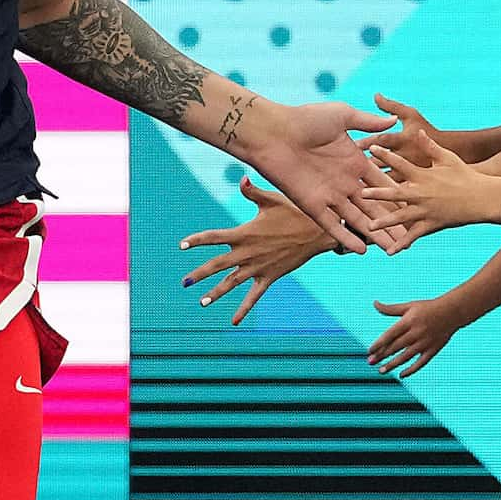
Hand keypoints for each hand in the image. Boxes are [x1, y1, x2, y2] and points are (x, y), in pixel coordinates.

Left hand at [176, 175, 334, 323]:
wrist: (318, 233)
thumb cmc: (295, 212)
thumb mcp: (272, 200)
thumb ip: (252, 191)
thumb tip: (241, 178)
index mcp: (244, 234)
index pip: (214, 237)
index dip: (197, 240)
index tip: (182, 245)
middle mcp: (247, 253)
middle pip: (217, 265)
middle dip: (199, 274)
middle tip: (185, 282)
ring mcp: (257, 267)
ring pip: (232, 283)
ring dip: (216, 293)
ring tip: (202, 302)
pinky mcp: (269, 277)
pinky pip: (253, 296)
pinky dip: (243, 308)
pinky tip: (234, 321)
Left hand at [232, 99, 402, 251]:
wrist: (271, 132)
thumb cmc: (303, 119)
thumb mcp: (341, 116)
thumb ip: (367, 123)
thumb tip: (393, 120)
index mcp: (355, 162)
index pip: (384, 184)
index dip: (401, 197)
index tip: (419, 209)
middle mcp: (345, 182)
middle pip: (375, 207)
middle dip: (393, 223)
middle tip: (412, 239)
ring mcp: (329, 196)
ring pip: (358, 220)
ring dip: (375, 235)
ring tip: (394, 250)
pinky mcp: (312, 205)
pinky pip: (332, 225)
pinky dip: (346, 238)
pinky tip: (362, 251)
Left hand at [361, 131, 500, 241]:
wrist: (483, 197)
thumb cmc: (466, 175)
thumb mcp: (448, 157)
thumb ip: (430, 146)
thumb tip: (418, 131)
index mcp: (424, 175)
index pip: (400, 163)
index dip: (385, 155)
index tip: (370, 148)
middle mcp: (422, 193)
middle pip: (395, 193)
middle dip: (377, 193)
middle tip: (361, 192)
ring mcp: (426, 210)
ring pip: (401, 217)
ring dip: (385, 222)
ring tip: (370, 226)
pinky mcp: (432, 224)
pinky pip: (415, 235)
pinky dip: (403, 243)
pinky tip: (390, 251)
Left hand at [368, 290, 477, 375]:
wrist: (453, 312)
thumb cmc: (428, 308)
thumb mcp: (409, 306)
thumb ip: (391, 308)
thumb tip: (375, 303)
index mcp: (409, 321)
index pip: (390, 335)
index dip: (379, 344)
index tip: (369, 351)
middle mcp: (416, 333)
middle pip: (395, 347)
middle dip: (382, 356)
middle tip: (370, 362)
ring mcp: (425, 342)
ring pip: (406, 357)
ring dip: (392, 364)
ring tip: (381, 370)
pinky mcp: (433, 349)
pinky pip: (421, 363)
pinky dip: (411, 370)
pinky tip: (401, 375)